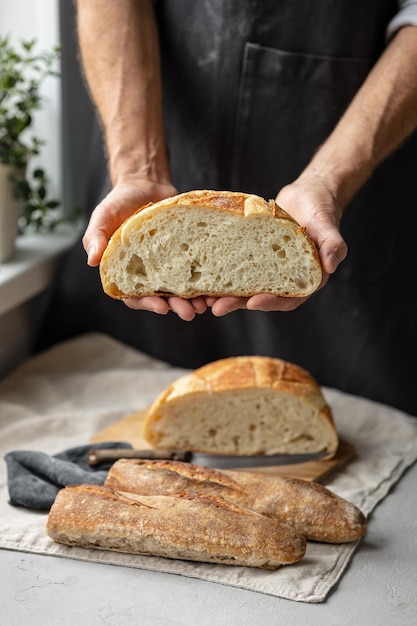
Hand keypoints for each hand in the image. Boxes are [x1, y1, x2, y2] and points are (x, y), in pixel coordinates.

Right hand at [83, 177, 208, 319]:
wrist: (146, 184)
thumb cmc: (120, 201)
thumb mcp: (104, 215)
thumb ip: (96, 237)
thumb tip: (92, 261)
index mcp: (125, 271)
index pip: (133, 295)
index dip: (146, 304)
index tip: (162, 307)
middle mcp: (146, 273)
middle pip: (160, 297)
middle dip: (175, 306)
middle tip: (189, 312)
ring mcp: (167, 266)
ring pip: (179, 289)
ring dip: (192, 299)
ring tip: (204, 305)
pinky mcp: (183, 255)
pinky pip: (194, 272)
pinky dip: (204, 282)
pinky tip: (214, 287)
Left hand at [206, 173, 347, 316]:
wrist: (308, 195)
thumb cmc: (321, 208)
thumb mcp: (327, 223)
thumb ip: (333, 244)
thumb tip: (331, 265)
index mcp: (306, 279)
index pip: (289, 298)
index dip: (271, 302)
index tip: (252, 302)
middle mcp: (286, 280)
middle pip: (262, 297)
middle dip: (239, 303)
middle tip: (217, 307)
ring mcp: (269, 271)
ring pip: (246, 287)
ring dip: (226, 294)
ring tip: (204, 299)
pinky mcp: (254, 260)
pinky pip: (238, 270)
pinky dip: (222, 275)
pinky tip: (203, 277)